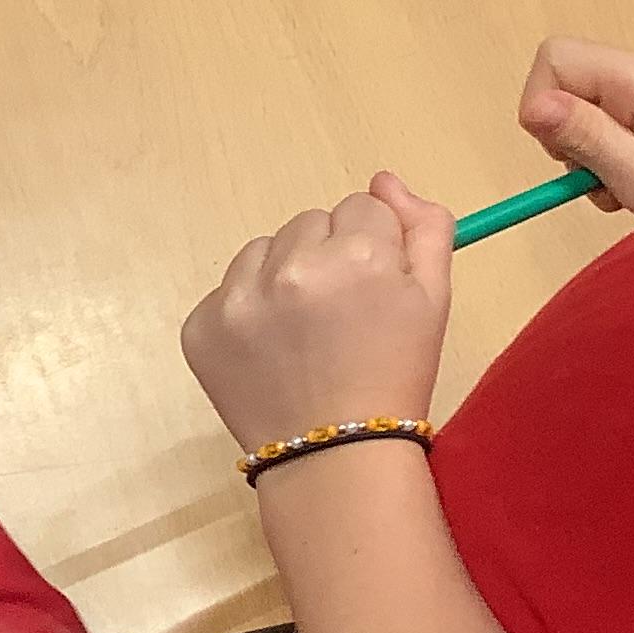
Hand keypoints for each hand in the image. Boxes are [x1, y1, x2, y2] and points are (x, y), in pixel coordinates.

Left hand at [183, 174, 453, 454]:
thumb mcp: (434, 298)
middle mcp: (290, 267)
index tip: (372, 288)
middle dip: (327, 255)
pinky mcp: (199, 325)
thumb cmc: (395, 373)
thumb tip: (383, 179)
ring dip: (283, 273)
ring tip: (303, 330)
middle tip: (340, 314)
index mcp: (356, 254)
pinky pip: (227, 288)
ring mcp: (236, 297)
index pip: (363, 208)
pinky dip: (247, 308)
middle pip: (311, 222)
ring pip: (264, 248)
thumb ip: (423, 226)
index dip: (373, 247)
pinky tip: (270, 347)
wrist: (333, 453)